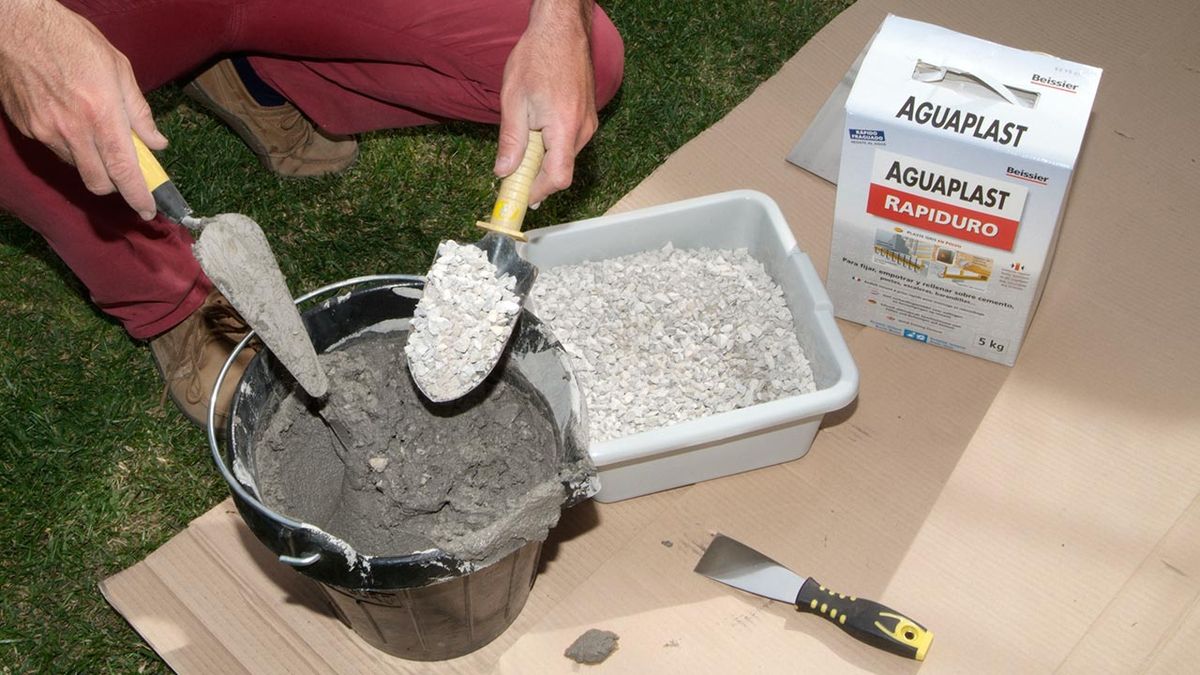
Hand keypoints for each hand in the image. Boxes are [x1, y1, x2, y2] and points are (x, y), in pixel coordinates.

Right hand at [0, 0, 166, 219]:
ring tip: (95, 131)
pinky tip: (70, 119)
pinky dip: (70, 145)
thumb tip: (156, 142)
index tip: (148, 210)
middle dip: (116, 185)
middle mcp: (72, 130)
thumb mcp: (118, 69)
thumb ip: (139, 111)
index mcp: (101, 115)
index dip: (138, 196)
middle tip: (125, 172)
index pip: (123, 170)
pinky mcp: (27, 128)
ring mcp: (45, 131)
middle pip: (98, 182)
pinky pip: (55, 150)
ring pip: (76, 167)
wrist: (18, 26)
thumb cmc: (72, 40)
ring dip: (92, 162)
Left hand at [494, 0, 597, 205]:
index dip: (537, 193)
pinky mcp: (587, 117)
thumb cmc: (537, 58)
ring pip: (564, 157)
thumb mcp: (514, 101)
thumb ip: (511, 141)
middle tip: (511, 173)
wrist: (561, 31)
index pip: (557, 178)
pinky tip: (537, 128)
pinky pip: (569, 143)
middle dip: (536, 177)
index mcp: (564, 128)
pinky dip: (552, 146)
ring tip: (524, 140)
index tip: (519, 198)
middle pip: (561, 171)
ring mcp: (588, 123)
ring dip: (543, 159)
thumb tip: (504, 172)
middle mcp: (583, 130)